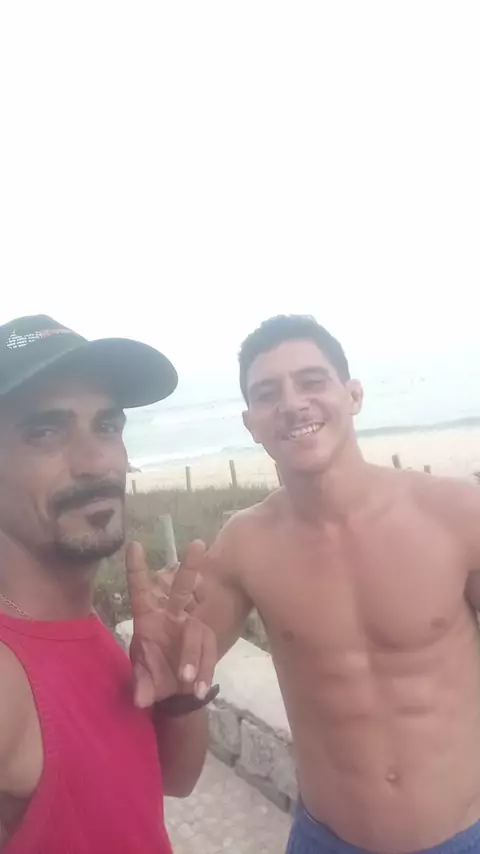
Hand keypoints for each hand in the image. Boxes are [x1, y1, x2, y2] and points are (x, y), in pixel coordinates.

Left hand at [126, 539, 216, 708]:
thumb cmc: (152, 671)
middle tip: (197, 544)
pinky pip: (208, 653)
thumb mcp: (143, 678)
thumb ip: (141, 686)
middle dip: (189, 567)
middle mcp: (171, 615)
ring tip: (187, 681)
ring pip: (196, 632)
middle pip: (180, 589)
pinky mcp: (205, 640)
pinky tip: (200, 688)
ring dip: (193, 657)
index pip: (140, 589)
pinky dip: (204, 671)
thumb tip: (140, 700)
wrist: (174, 689)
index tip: (134, 544)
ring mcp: (190, 626)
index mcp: (147, 616)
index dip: (136, 568)